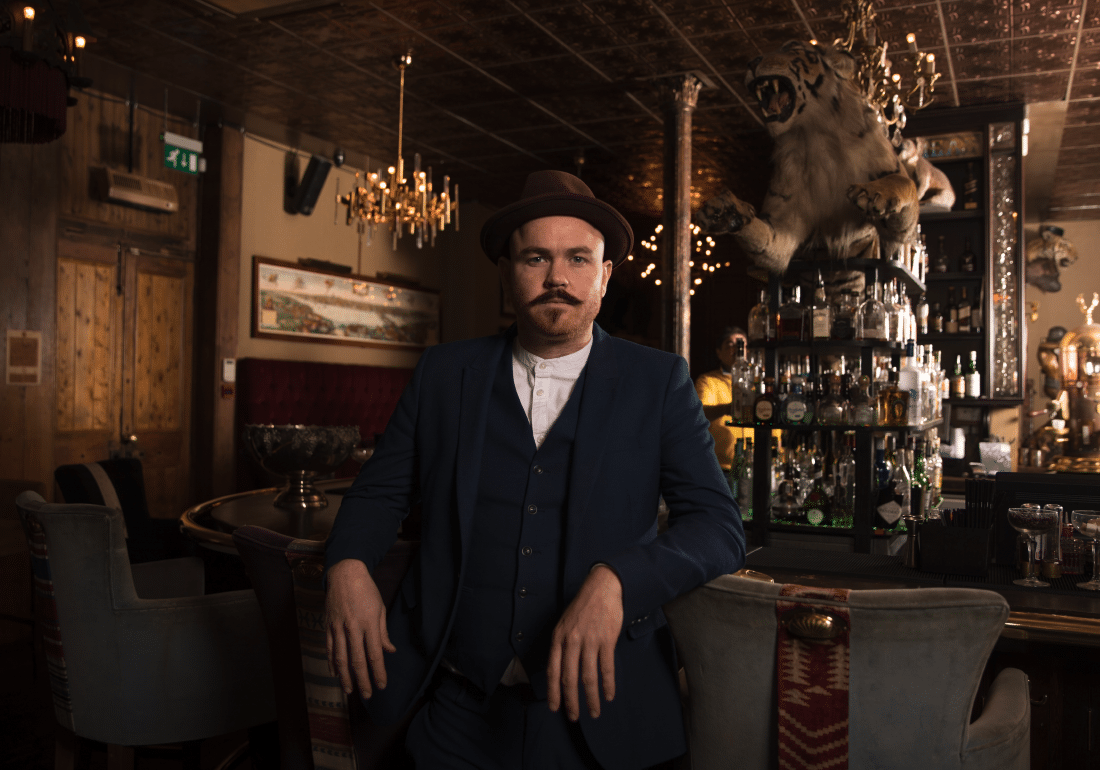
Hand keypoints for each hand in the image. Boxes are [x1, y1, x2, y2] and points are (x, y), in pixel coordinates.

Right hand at [325, 558, 395, 696]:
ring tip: (349, 690)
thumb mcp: (380, 608)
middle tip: (367, 695)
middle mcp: (353, 628)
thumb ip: (383, 633)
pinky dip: (332, 663)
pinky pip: (330, 648)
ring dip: (345, 677)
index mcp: (369, 624)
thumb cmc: (367, 590)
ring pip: (341, 658)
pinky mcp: (328, 626)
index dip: (378, 672)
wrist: (345, 573)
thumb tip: (390, 651)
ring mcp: (338, 628)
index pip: (375, 654)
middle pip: (357, 660)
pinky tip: (335, 674)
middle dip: (363, 680)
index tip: (382, 686)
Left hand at [546, 565, 623, 720]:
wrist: (602, 588)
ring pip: (588, 677)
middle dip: (571, 701)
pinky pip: (606, 668)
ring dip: (591, 698)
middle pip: (569, 678)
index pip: (552, 670)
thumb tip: (560, 671)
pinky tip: (609, 695)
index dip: (553, 692)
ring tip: (594, 712)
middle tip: (573, 717)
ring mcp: (589, 640)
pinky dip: (608, 685)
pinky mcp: (606, 640)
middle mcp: (571, 641)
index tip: (555, 708)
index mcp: (558, 637)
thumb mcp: (564, 623)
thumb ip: (561, 645)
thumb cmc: (582, 607)